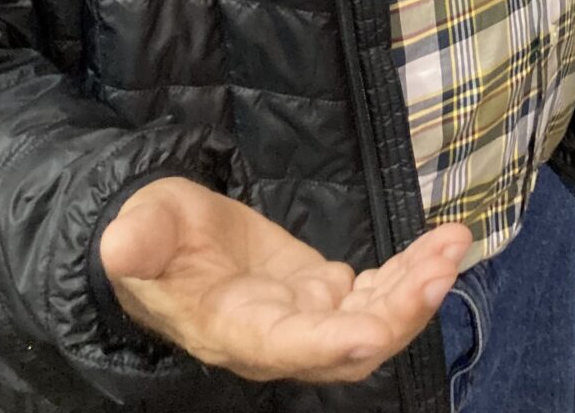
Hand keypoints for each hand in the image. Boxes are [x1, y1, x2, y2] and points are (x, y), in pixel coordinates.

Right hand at [100, 177, 472, 383]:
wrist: (165, 241)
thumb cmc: (150, 235)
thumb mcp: (140, 228)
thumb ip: (137, 241)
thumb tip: (120, 245)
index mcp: (232, 328)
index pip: (285, 346)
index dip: (329, 343)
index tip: (372, 330)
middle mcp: (277, 335)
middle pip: (348, 345)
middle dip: (399, 313)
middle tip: (441, 268)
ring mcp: (306, 316)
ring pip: (372, 321)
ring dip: (416, 290)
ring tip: (454, 246)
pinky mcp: (323, 291)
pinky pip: (376, 292)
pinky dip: (410, 272)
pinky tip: (442, 244)